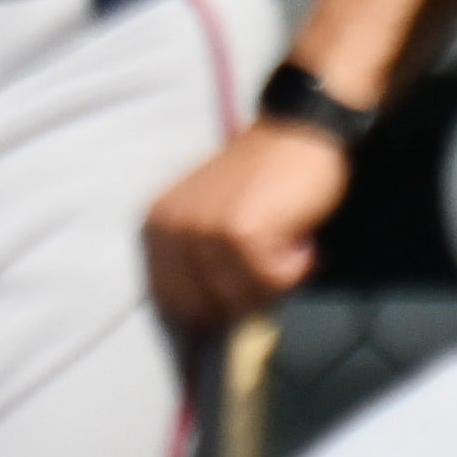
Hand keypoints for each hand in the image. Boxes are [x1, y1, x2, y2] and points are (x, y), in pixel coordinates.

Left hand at [142, 114, 352, 326]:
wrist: (297, 132)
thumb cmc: (260, 179)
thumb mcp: (208, 216)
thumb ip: (196, 261)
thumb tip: (204, 324)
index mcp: (156, 227)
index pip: (169, 300)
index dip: (208, 310)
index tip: (238, 299)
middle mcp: (171, 228)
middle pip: (205, 306)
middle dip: (244, 298)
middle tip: (271, 265)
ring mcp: (204, 230)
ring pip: (241, 297)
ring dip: (276, 281)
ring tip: (287, 243)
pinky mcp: (241, 233)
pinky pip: (272, 281)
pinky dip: (297, 267)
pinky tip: (301, 237)